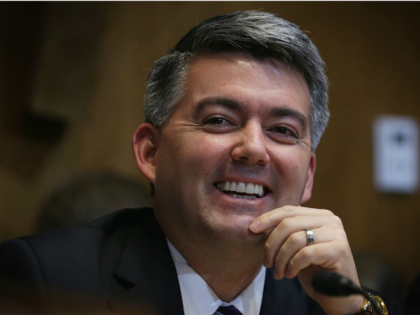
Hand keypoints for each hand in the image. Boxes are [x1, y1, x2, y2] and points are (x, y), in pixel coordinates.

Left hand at [249, 206, 364, 314]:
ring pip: (295, 239)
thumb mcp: (296, 248)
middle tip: (266, 263)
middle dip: (272, 244)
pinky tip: (290, 274)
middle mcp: (330, 219)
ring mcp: (336, 233)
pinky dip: (293, 265)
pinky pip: (305, 253)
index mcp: (319, 215)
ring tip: (278, 273)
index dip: (268, 218)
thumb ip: (284, 232)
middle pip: (288, 223)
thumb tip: (256, 225)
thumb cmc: (314, 270)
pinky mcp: (339, 249)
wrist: (338, 296)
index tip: (252, 229)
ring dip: (281, 258)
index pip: (288, 210)